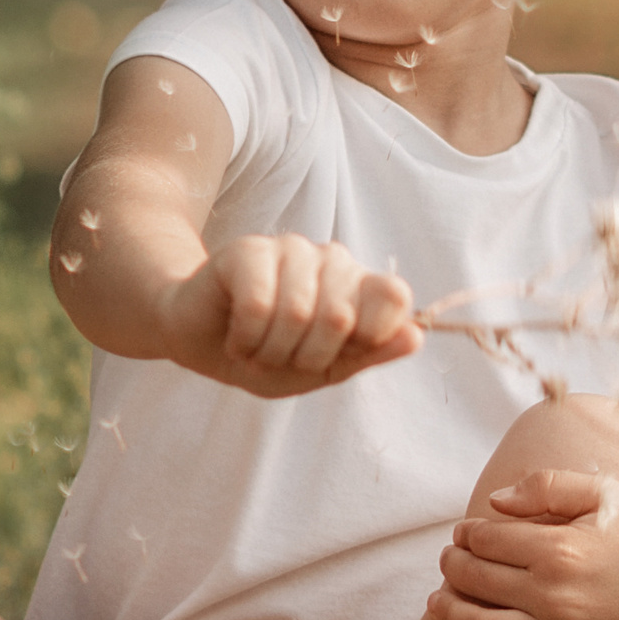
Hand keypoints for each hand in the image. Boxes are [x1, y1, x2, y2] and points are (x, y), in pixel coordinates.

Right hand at [160, 234, 422, 396]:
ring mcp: (290, 249)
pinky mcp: (248, 250)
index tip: (338, 355)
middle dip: (306, 357)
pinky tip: (238, 338)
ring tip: (258, 349)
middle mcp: (331, 259)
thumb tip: (416, 337)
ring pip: (297, 314)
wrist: (201, 345)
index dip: (370, 337)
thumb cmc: (268, 355)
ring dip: (271, 351)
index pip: (394, 295)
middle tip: (284, 358)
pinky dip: (245, 339)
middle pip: (341, 317)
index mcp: (359, 286)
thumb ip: (369, 354)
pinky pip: (259, 306)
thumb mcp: (323, 370)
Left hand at [426, 463, 618, 619]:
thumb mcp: (604, 493)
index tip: (466, 534)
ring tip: (438, 604)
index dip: (466, 534)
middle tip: (451, 562)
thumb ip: (546, 486)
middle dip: (452, 566)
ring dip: (448, 615)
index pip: (483, 539)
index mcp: (557, 548)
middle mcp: (551, 595)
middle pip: (472, 580)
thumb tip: (493, 503)